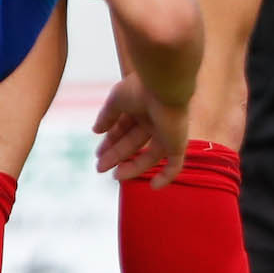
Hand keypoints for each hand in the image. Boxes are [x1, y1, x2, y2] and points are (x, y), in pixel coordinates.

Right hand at [93, 72, 190, 186]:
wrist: (165, 86)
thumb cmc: (140, 88)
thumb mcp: (116, 99)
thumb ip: (106, 116)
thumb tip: (95, 130)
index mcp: (141, 108)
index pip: (124, 128)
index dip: (110, 141)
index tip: (98, 153)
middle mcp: (154, 121)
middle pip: (133, 144)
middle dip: (116, 155)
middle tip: (100, 167)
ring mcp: (167, 134)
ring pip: (150, 157)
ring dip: (133, 167)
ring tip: (115, 176)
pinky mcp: (178, 143)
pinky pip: (175, 165)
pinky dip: (166, 177)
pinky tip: (153, 187)